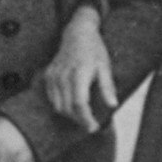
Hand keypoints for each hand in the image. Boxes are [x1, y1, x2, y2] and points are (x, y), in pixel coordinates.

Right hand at [44, 5, 116, 131]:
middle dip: (79, 120)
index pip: (79, 103)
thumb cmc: (94, 50)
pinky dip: (61, 106)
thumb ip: (107, 87)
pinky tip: (71, 106)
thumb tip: (113, 105)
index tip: (93, 128)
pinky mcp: (48, 75)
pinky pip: (52, 98)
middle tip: (90, 125)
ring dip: (69, 115)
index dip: (86, 119)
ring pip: (58, 105)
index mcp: (79, 73)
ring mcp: (54, 76)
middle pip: (67, 108)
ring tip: (82, 117)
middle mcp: (63, 76)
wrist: (77, 33)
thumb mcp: (105, 67)